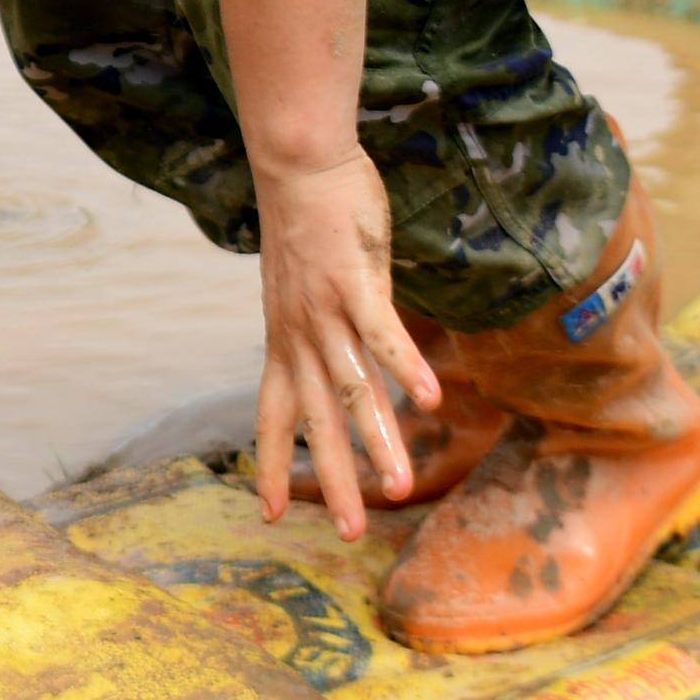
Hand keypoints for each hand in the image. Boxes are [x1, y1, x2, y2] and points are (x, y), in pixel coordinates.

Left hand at [251, 152, 436, 538]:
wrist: (296, 166)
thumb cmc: (306, 226)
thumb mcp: (300, 290)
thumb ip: (314, 329)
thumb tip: (327, 355)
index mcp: (284, 342)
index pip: (271, 417)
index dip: (272, 464)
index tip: (269, 513)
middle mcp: (300, 338)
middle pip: (317, 422)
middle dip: (335, 481)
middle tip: (352, 533)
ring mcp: (326, 313)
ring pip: (353, 390)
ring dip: (379, 442)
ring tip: (401, 489)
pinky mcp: (355, 284)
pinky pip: (383, 336)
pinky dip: (406, 368)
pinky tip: (430, 402)